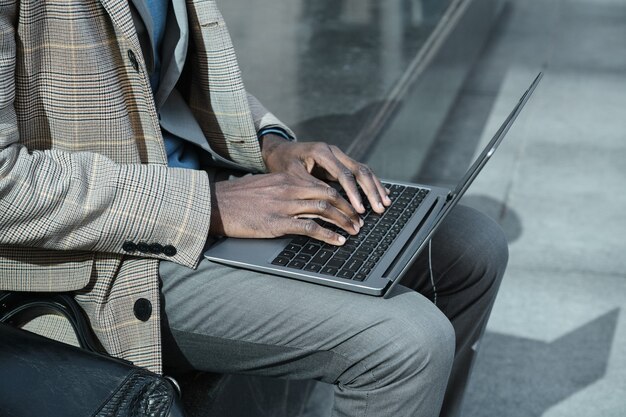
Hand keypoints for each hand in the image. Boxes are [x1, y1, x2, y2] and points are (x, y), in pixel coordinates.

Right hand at [209, 173, 362, 244]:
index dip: (341, 196)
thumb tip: (303, 198)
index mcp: (286, 178)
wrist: (215, 205)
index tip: (351, 207)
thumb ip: (284, 189)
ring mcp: (283, 206)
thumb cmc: (238, 198)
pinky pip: (309, 228)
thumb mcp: (264, 186)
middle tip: (359, 220)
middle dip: (348, 209)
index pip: (322, 184)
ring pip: (323, 210)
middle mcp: (288, 189)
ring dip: (343, 221)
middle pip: (328, 195)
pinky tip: (338, 241)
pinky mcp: (277, 223)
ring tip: (354, 231)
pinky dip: (328, 235)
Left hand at [261, 135, 390, 213]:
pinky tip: (382, 193)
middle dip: (371, 191)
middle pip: (360, 170)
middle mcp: (334, 151)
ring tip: (385, 203)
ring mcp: (339, 155)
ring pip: (363, 170)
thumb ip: (311, 186)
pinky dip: (371, 184)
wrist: (279, 150)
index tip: (359, 209)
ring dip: (375, 187)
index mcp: (322, 152)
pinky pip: (360, 172)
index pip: (344, 174)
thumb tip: (330, 202)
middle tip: (379, 208)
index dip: (353, 193)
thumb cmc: (283, 164)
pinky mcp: (340, 162)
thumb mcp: (292, 176)